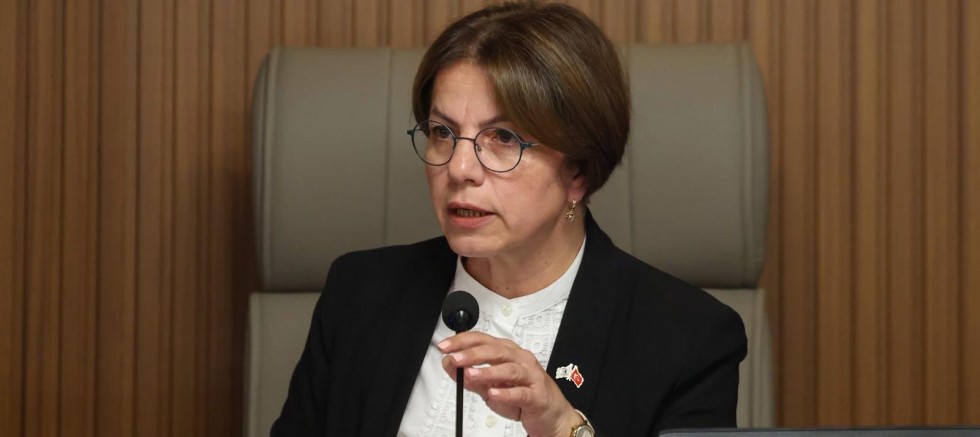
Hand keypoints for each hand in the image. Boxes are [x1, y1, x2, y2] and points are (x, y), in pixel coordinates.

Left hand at [438, 331, 581, 436]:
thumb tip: (448, 364)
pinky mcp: (537, 396)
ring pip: (509, 369)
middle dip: (473, 353)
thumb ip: (470, 377)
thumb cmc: (523, 396)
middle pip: (496, 351)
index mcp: (508, 352)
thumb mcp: (491, 387)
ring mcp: (531, 376)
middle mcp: (520, 359)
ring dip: (488, 372)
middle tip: (455, 358)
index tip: (445, 346)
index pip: (483, 340)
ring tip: (471, 375)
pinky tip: (493, 394)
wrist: (551, 415)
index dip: (463, 341)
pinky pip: (521, 393)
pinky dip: (506, 393)